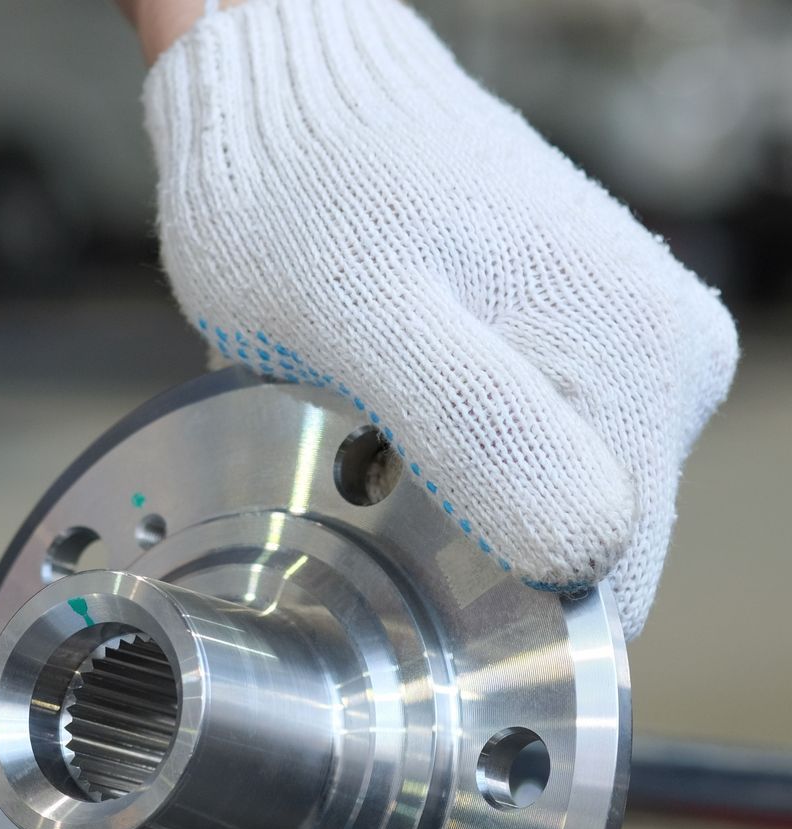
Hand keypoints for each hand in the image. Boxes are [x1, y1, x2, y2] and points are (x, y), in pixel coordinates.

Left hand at [141, 0, 737, 636]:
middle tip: (362, 459)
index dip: (496, 609)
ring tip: (364, 420)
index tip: (398, 547)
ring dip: (443, 501)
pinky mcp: (566, 342)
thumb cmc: (299, 197)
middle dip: (464, 548)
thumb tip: (583, 550)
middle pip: (572, 551)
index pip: (607, 589)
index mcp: (648, 373)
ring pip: (535, 505)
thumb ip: (474, 430)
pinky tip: (378, 402)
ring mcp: (620, 349)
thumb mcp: (364, 321)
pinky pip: (510, 449)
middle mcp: (666, 365)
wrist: (283, 98)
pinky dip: (435, 454)